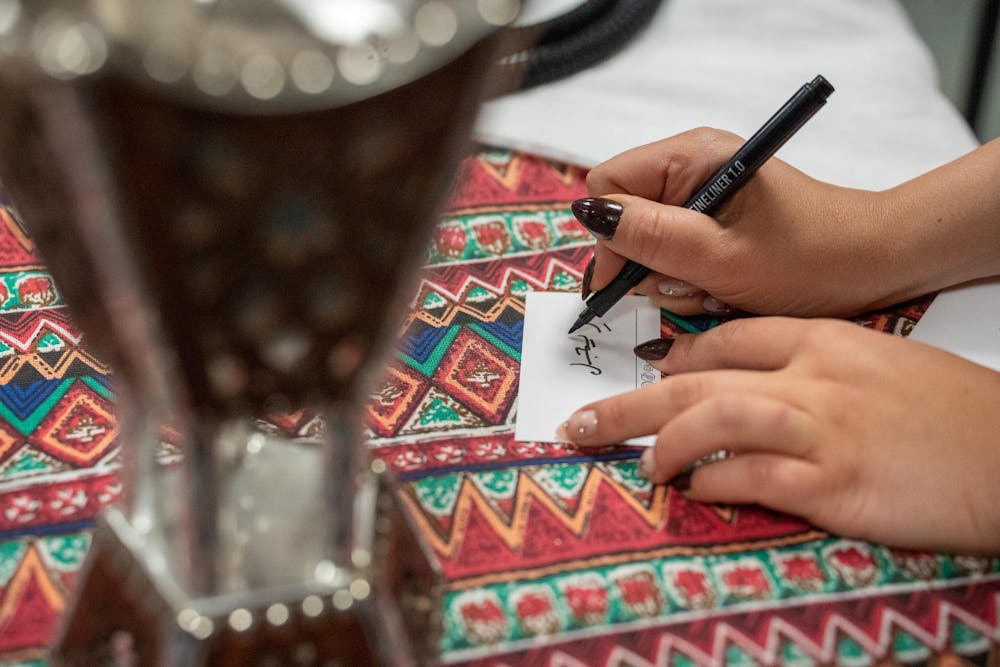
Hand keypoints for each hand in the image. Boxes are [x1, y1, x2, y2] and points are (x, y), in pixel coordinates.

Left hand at [557, 317, 999, 554]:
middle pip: (697, 378)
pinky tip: (696, 489)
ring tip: (643, 465)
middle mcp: (813, 376)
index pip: (728, 338)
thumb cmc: (949, 411)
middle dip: (630, 402)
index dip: (676, 359)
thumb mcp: (877, 363)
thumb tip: (747, 384)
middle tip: (580, 423)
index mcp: (823, 338)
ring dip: (665, 442)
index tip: (646, 376)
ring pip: (714, 418)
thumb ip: (810, 366)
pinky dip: (714, 481)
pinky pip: (752, 475)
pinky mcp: (835, 483)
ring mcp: (822, 427)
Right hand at [577, 129, 999, 316]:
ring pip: (648, 243)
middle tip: (690, 287)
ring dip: (673, 279)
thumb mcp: (724, 258)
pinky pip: (676, 254)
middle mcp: (692, 168)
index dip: (610, 235)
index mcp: (693, 156)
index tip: (631, 280)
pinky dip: (691, 280)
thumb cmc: (811, 259)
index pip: (608, 185)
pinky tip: (723, 290)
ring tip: (716, 292)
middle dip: (647, 263)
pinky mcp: (716, 222)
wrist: (877, 265)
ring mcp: (704, 196)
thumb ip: (653, 237)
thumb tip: (591, 216)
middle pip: (625, 217)